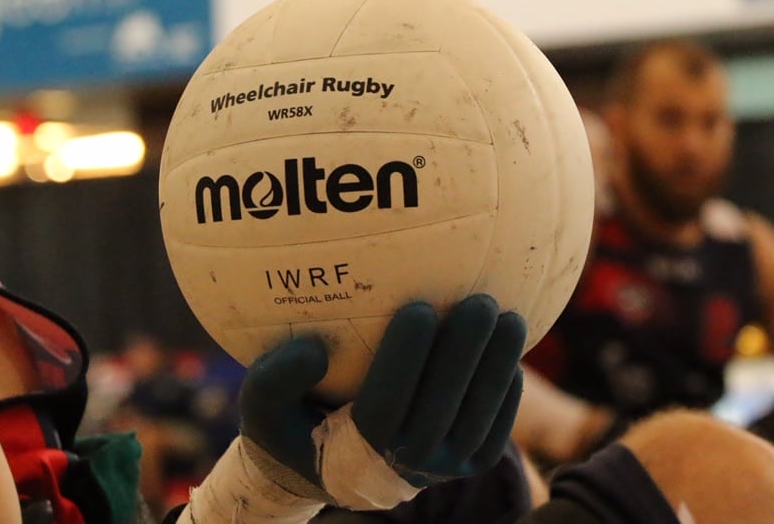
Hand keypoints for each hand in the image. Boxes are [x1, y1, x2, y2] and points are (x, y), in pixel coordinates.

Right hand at [241, 294, 527, 495]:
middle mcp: (404, 469)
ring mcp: (443, 470)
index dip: (404, 361)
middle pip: (441, 412)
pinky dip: (508, 388)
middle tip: (478, 302)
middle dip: (464, 356)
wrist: (329, 465)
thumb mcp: (261, 405)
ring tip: (509, 316)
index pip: (385, 409)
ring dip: (497, 367)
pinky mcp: (471, 462)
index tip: (416, 308)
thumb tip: (313, 351)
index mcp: (354, 455)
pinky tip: (511, 344)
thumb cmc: (291, 422)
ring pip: (478, 420)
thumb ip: (272, 380)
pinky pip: (498, 427)